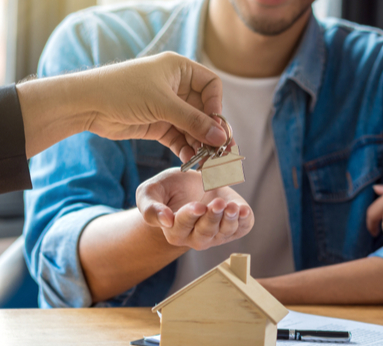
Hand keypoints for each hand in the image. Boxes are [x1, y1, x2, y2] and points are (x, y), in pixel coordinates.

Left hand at [84, 52, 227, 161]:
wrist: (86, 104)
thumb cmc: (121, 90)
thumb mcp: (162, 104)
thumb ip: (193, 121)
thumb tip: (220, 136)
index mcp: (179, 70)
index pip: (211, 85)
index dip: (216, 104)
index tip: (215, 123)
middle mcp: (176, 88)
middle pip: (204, 110)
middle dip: (211, 131)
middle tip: (222, 151)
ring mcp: (168, 108)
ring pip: (193, 127)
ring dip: (200, 144)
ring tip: (207, 162)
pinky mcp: (158, 125)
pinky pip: (179, 138)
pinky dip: (186, 149)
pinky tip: (191, 162)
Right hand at [136, 168, 253, 250]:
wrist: (191, 184)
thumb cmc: (168, 189)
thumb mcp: (150, 192)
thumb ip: (150, 208)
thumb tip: (165, 221)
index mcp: (175, 231)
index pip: (182, 227)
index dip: (190, 216)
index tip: (198, 206)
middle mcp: (196, 237)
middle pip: (205, 233)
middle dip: (212, 218)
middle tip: (217, 203)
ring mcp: (217, 234)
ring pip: (224, 232)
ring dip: (229, 220)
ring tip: (232, 207)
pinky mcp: (235, 226)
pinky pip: (241, 228)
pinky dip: (244, 220)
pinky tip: (244, 210)